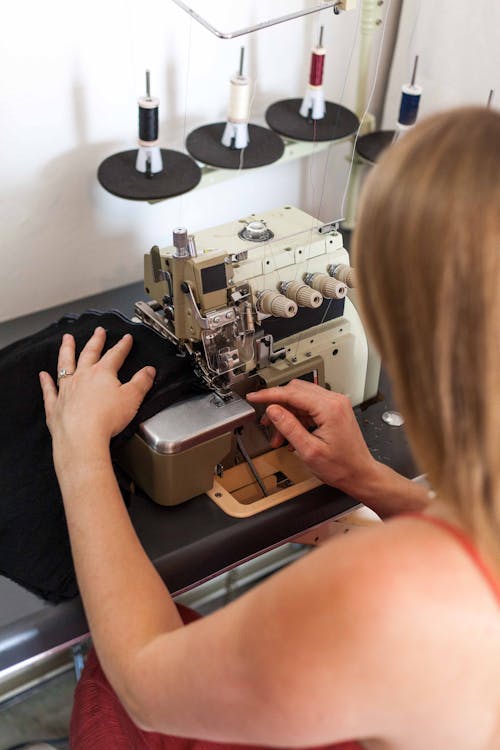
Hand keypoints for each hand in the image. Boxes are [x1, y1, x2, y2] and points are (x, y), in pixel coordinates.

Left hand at [39, 327, 155, 464]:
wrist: (82, 438)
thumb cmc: (106, 419)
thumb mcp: (132, 398)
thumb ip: (141, 382)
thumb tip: (149, 371)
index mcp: (102, 373)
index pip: (115, 355)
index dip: (122, 346)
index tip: (126, 338)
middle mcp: (82, 377)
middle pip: (89, 353)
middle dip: (96, 341)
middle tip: (98, 331)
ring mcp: (66, 390)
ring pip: (65, 364)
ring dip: (66, 350)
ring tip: (67, 340)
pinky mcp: (55, 406)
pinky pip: (50, 390)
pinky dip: (46, 382)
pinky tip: (43, 376)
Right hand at [247, 379, 375, 492]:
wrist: (359, 474)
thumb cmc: (342, 467)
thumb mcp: (309, 450)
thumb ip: (289, 427)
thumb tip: (272, 410)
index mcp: (329, 408)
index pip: (292, 393)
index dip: (269, 395)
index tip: (254, 397)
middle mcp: (334, 401)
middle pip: (295, 391)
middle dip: (277, 405)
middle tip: (265, 421)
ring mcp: (336, 404)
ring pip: (301, 398)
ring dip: (286, 414)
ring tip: (278, 436)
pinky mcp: (334, 410)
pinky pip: (309, 406)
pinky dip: (297, 418)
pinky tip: (291, 435)